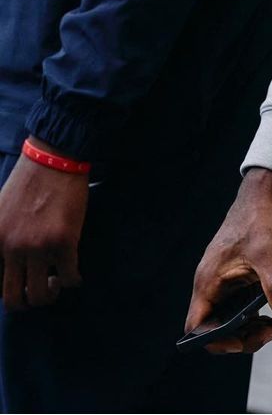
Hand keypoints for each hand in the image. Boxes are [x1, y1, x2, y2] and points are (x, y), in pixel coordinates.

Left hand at [0, 151, 86, 309]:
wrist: (54, 158)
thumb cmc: (26, 181)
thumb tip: (5, 261)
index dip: (6, 290)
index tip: (19, 283)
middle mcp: (11, 248)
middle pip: (12, 299)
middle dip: (25, 302)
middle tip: (38, 290)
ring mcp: (38, 246)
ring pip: (40, 294)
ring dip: (49, 295)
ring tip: (57, 283)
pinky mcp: (65, 240)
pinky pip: (69, 277)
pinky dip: (73, 281)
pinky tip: (75, 274)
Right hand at [185, 167, 271, 354]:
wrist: (265, 198)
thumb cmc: (259, 219)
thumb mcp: (269, 252)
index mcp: (209, 282)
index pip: (197, 326)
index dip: (214, 340)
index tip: (240, 341)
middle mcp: (214, 288)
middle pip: (220, 329)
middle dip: (246, 337)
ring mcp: (227, 286)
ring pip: (236, 321)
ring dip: (258, 328)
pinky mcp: (241, 283)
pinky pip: (247, 310)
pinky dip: (263, 316)